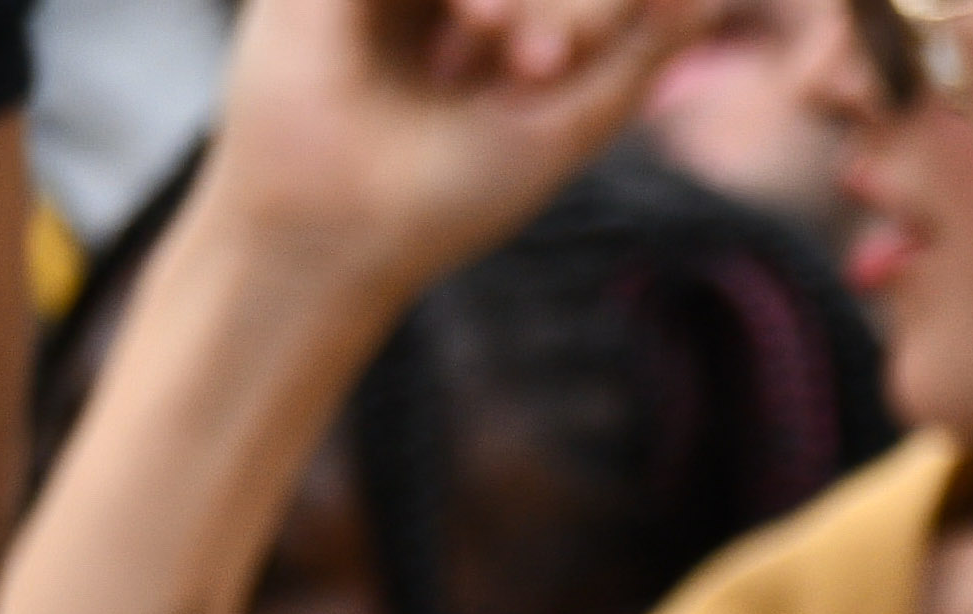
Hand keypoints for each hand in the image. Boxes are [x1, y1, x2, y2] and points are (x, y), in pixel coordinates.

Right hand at [191, 0, 678, 298]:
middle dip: (568, 6)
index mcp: (499, 25)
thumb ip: (637, 56)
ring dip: (533, 0)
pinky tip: (477, 25)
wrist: (335, 231)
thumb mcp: (566, 123)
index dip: (599, 13)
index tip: (584, 64)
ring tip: (523, 63)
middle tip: (549, 64)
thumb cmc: (447, 195)